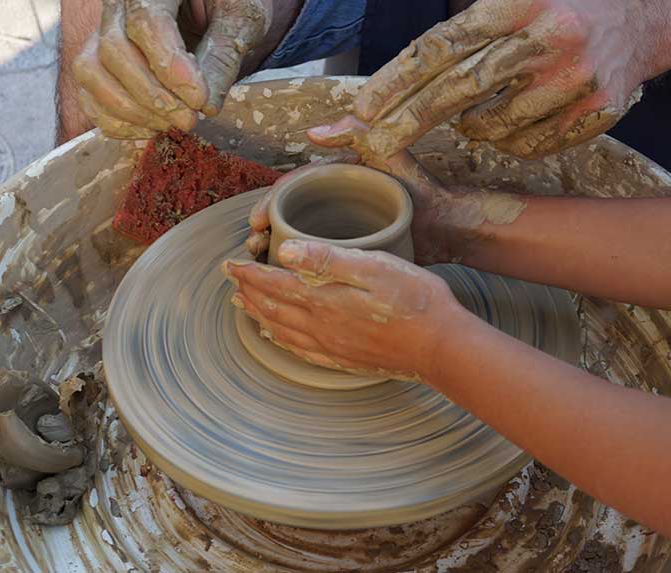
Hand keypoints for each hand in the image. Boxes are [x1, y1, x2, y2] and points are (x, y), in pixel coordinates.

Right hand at [73, 0, 271, 138]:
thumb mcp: (240, 19)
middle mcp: (118, 4)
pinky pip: (89, 95)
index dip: (170, 66)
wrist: (213, 8)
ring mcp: (102, 32)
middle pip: (113, 49)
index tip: (199, 100)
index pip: (146, 22)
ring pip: (92, 72)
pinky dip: (116, 121)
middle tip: (189, 119)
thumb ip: (223, 55)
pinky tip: (152, 127)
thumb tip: (206, 106)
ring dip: (131, 110)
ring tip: (172, 124)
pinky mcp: (99, 62)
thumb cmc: (228, 5)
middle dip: (152, 95)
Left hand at [223, 240, 467, 381]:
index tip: (229, 263)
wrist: (441, 347)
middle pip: (272, 308)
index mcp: (325, 298)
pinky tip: (277, 337)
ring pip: (282, 330)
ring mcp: (332, 346)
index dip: (249, 273)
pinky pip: (301, 350)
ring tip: (242, 306)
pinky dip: (282, 341)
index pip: (275, 283)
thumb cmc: (415, 300)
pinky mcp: (345, 359)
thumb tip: (286, 251)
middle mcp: (321, 325)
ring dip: (259, 316)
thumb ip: (329, 259)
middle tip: (231, 280)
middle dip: (248, 292)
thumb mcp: (374, 267)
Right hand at [247, 116, 527, 265]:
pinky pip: (317, 259)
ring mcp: (343, 228)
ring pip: (298, 240)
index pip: (292, 190)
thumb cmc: (420, 188)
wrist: (449, 226)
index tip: (258, 223)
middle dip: (266, 232)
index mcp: (336, 179)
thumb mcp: (388, 151)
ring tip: (264, 267)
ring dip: (276, 252)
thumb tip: (312, 133)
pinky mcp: (353, 251)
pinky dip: (299, 269)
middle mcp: (335, 202)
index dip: (270, 204)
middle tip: (253, 248)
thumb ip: (357, 130)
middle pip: (289, 216)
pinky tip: (289, 283)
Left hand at [332, 0, 657, 158]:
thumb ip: (461, 29)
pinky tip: (516, 118)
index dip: (396, 80)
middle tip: (373, 143)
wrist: (644, 17)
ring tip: (476, 111)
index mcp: (518, 2)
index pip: (442, 46)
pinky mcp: (596, 111)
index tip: (363, 110)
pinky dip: (508, 140)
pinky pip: (528, 145)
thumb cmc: (558, 7)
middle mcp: (547, 37)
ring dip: (469, 128)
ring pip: (492, 126)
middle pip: (458, 90)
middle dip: (408, 121)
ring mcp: (575, 78)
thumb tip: (393, 81)